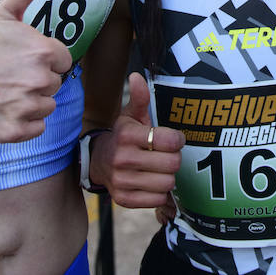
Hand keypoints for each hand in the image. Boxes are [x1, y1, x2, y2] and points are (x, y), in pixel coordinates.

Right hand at [0, 0, 73, 141]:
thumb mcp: (1, 13)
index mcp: (43, 52)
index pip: (62, 60)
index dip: (44, 58)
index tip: (22, 58)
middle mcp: (39, 81)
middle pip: (54, 83)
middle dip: (36, 78)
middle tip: (9, 73)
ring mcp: (27, 108)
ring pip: (47, 106)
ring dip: (31, 100)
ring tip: (5, 89)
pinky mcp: (15, 131)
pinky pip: (36, 127)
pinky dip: (24, 122)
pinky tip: (3, 107)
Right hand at [91, 72, 183, 207]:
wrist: (98, 161)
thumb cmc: (123, 136)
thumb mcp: (130, 115)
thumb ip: (139, 97)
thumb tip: (137, 76)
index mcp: (127, 135)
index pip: (170, 141)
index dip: (177, 140)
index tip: (174, 139)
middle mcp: (122, 158)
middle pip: (172, 164)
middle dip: (174, 158)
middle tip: (166, 155)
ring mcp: (121, 181)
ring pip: (167, 183)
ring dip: (167, 176)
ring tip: (159, 169)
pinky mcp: (123, 199)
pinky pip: (157, 199)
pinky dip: (159, 193)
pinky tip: (151, 182)